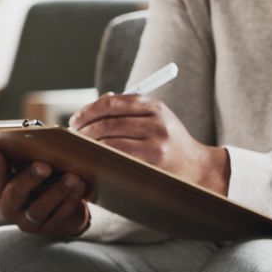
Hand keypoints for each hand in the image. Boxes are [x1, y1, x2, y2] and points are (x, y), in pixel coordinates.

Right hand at [0, 148, 89, 237]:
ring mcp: (30, 222)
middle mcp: (11, 209)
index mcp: (1, 191)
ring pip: (40, 208)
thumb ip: (25, 162)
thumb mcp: (30, 174)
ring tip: (73, 177)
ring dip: (57, 191)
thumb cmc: (41, 185)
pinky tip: (79, 187)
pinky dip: (71, 200)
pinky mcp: (50, 229)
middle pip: (16, 194)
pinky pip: (60, 215)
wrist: (59, 212)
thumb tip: (34, 140)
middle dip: (30, 178)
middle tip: (45, 166)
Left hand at [69, 94, 228, 194]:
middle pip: (107, 121)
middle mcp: (155, 120)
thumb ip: (129, 111)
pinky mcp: (154, 160)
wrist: (200, 169)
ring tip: (80, 149)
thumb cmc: (171, 144)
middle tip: (72, 138)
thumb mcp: (156, 120)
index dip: (87, 111)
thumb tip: (94, 105)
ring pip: (110, 139)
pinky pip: (118, 156)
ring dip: (89, 145)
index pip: (111, 103)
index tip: (74, 120)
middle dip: (84, 130)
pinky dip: (101, 157)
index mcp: (154, 106)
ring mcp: (156, 141)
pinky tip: (94, 160)